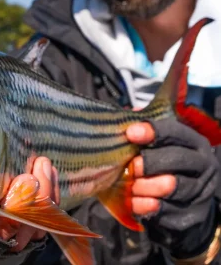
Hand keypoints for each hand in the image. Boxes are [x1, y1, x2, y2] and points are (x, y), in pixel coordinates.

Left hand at [126, 118, 219, 257]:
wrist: (178, 208)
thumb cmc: (161, 169)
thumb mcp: (156, 147)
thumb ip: (144, 132)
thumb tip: (127, 115)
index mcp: (193, 143)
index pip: (175, 131)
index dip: (152, 131)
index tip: (131, 133)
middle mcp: (203, 165)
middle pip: (176, 158)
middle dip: (148, 162)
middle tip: (130, 167)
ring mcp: (200, 191)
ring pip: (172, 185)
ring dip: (145, 186)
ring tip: (129, 186)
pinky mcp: (191, 215)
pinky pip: (165, 210)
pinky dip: (144, 206)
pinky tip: (132, 202)